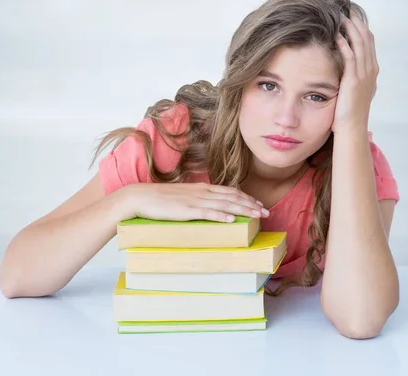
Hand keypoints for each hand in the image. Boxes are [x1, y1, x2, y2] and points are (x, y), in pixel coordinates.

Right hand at [121, 182, 269, 222]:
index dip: (246, 198)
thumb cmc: (160, 199)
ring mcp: (195, 201)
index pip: (229, 191)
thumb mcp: (183, 197)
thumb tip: (207, 207)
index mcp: (201, 188)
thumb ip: (196, 200)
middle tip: (266, 212)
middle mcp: (202, 192)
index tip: (258, 204)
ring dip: (243, 209)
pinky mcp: (187, 211)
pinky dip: (222, 215)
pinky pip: (208, 213)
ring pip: (225, 204)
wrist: (141, 197)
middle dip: (251, 204)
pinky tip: (233, 220)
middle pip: (232, 197)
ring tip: (257, 215)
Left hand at [332, 14, 378, 132]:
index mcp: (371, 70)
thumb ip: (352, 75)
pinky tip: (336, 35)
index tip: (350, 13)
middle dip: (356, 21)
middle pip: (365, 38)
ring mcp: (364, 74)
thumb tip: (343, 65)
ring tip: (340, 15)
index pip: (368, 41)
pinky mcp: (354, 80)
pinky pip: (350, 57)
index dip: (360, 25)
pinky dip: (344, 44)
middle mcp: (371, 69)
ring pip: (359, 44)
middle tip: (344, 7)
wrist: (351, 128)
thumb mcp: (354, 89)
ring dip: (350, 28)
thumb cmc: (349, 111)